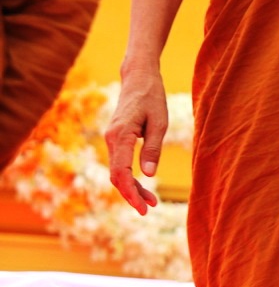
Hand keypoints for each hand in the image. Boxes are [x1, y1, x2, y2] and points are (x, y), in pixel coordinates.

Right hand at [105, 70, 168, 214]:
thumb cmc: (152, 96)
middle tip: (149, 209)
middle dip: (132, 195)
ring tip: (151, 201)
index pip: (121, 173)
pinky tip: (143, 185)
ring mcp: (111, 139)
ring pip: (118, 171)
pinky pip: (120, 163)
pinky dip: (130, 176)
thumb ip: (153, 148)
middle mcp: (111, 139)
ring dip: (132, 188)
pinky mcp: (116, 139)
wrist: (138, 77)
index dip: (131, 193)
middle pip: (117, 176)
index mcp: (121, 135)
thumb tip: (148, 175)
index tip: (143, 208)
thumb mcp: (159, 122)